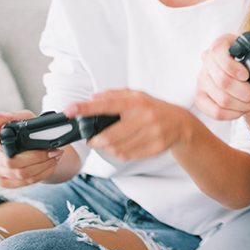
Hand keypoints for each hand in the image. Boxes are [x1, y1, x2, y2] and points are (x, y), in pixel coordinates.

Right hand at [0, 110, 63, 187]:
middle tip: (54, 150)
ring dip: (44, 165)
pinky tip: (50, 165)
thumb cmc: (30, 133)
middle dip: (37, 157)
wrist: (39, 150)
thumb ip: (15, 117)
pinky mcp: (3, 181)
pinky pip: (24, 182)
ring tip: (56, 156)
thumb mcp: (28, 120)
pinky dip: (42, 173)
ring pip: (21, 173)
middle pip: (10, 162)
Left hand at [65, 90, 194, 160]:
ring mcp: (152, 133)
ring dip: (107, 148)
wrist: (180, 123)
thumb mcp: (136, 95)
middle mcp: (145, 117)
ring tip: (107, 143)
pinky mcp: (156, 147)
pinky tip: (120, 147)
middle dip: (95, 140)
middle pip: (111, 135)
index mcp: (137, 102)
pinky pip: (129, 155)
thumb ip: (114, 95)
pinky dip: (119, 153)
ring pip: (118, 148)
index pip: (107, 104)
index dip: (87, 108)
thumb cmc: (153, 108)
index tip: (70, 109)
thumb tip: (93, 97)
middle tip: (91, 139)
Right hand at [194, 31, 249, 120]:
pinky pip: (215, 111)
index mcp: (222, 43)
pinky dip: (233, 113)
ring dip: (243, 104)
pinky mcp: (200, 97)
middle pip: (222, 81)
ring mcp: (202, 79)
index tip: (247, 75)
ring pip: (222, 99)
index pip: (217, 52)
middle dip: (246, 92)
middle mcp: (207, 60)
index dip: (231, 67)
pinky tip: (242, 108)